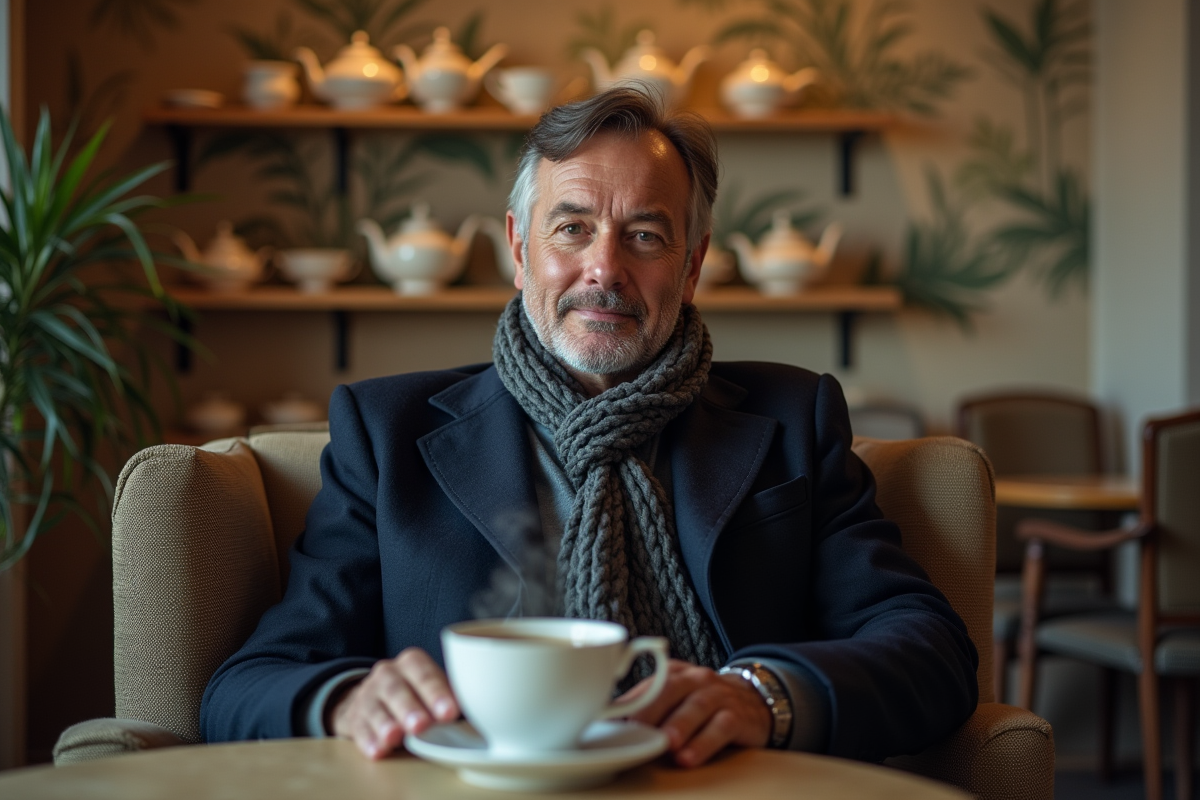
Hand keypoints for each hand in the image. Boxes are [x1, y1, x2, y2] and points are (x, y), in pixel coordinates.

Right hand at [330, 647, 459, 758]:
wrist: (373, 699)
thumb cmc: (416, 695)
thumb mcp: (433, 689)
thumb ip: (452, 697)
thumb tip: (485, 714)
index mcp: (413, 663)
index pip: (425, 673)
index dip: (436, 692)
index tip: (449, 712)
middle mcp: (388, 674)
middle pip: (397, 689)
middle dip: (410, 708)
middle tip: (422, 725)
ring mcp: (368, 695)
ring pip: (375, 708)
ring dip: (386, 723)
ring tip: (395, 737)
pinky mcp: (355, 718)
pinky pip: (360, 728)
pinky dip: (368, 740)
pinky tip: (377, 751)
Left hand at [617, 659, 771, 767]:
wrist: (755, 699)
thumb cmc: (703, 702)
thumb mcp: (676, 698)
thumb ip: (647, 707)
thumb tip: (607, 725)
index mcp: (674, 674)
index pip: (647, 685)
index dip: (627, 703)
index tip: (607, 721)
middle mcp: (695, 679)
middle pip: (670, 689)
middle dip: (650, 710)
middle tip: (634, 729)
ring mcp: (717, 696)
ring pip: (696, 707)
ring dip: (679, 725)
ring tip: (665, 743)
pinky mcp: (737, 716)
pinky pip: (720, 727)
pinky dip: (704, 742)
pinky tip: (689, 757)